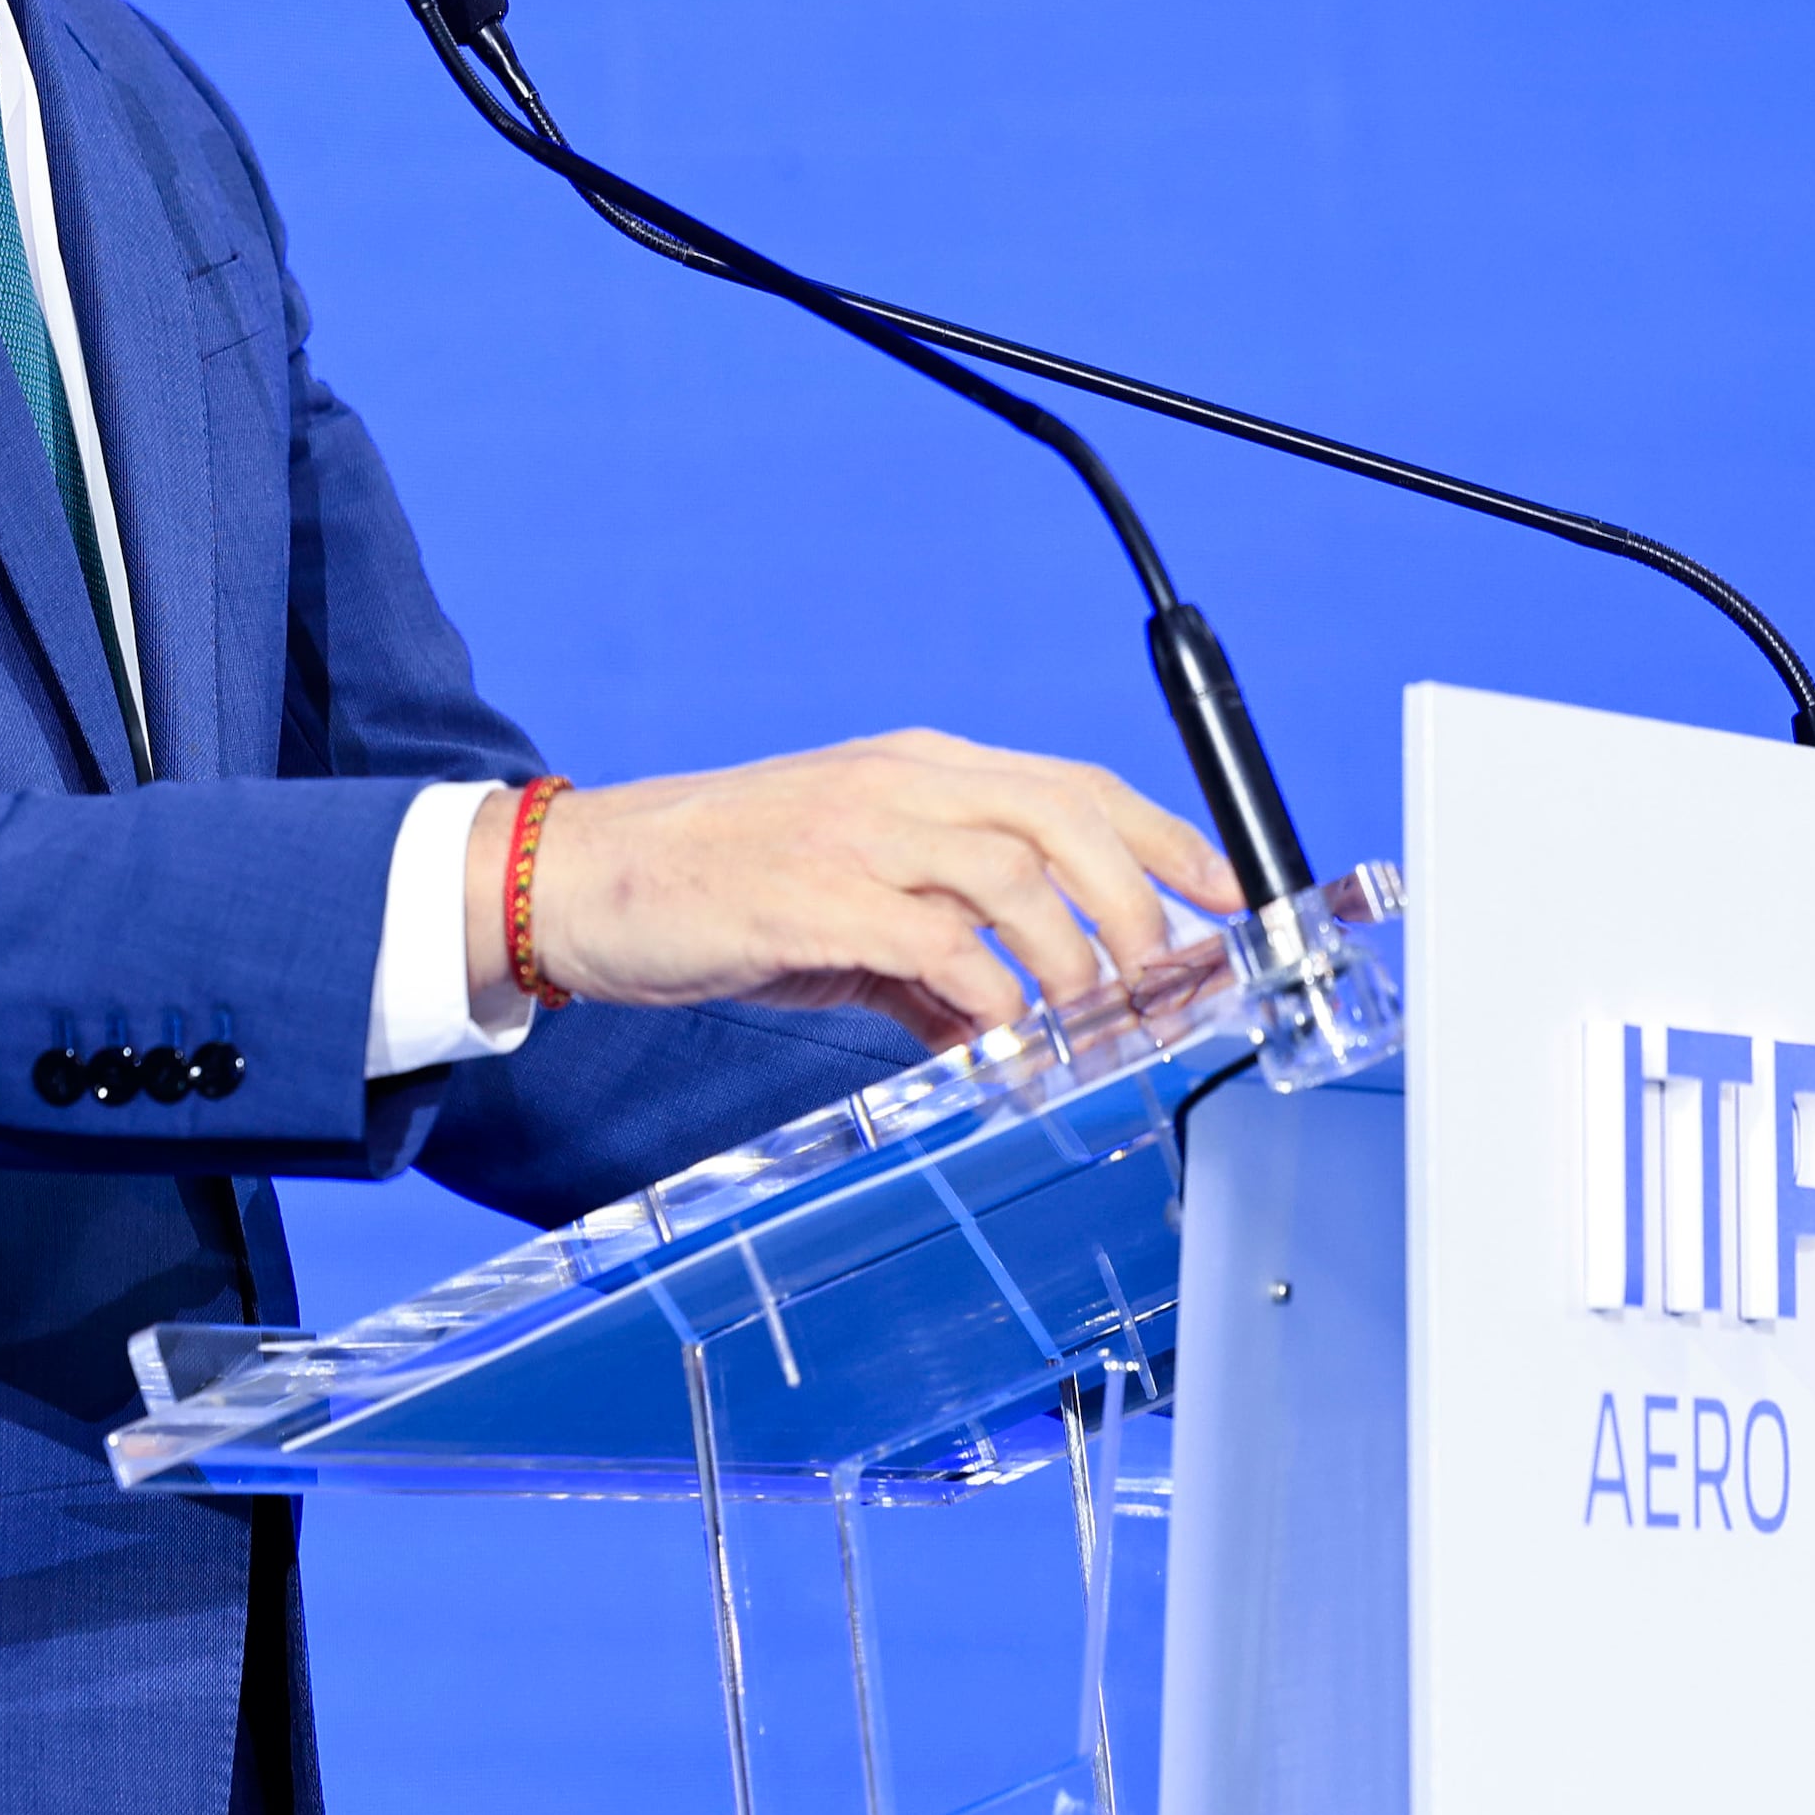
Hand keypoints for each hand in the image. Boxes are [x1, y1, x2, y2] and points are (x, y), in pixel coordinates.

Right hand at [464, 731, 1246, 1050]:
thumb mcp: (848, 914)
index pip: (1079, 784)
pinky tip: (1004, 1045)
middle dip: (1144, 902)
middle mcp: (905, 784)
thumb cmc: (720, 888)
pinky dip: (993, 998)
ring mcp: (862, 834)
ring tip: (1094, 1025)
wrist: (585, 877)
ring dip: (1077, 960)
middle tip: (1170, 982)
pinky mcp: (818, 898)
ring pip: (1022, 877)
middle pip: (1071, 816)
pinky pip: (942, 945)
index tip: (1229, 896)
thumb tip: (1003, 1033)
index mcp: (923, 769)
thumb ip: (933, 963)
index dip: (1169, 837)